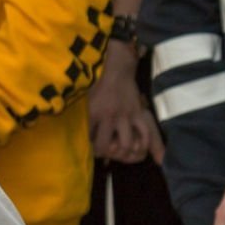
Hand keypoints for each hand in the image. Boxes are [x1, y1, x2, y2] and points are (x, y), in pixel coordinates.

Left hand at [88, 49, 164, 164]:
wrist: (117, 71)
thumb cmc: (98, 86)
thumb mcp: (86, 101)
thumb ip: (84, 119)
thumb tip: (80, 138)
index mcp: (94, 113)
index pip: (89, 139)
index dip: (89, 148)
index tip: (90, 149)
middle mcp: (109, 116)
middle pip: (105, 146)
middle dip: (104, 153)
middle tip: (105, 152)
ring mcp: (125, 116)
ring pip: (125, 144)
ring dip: (122, 152)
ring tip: (119, 152)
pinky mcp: (138, 113)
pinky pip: (144, 133)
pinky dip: (142, 143)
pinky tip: (138, 147)